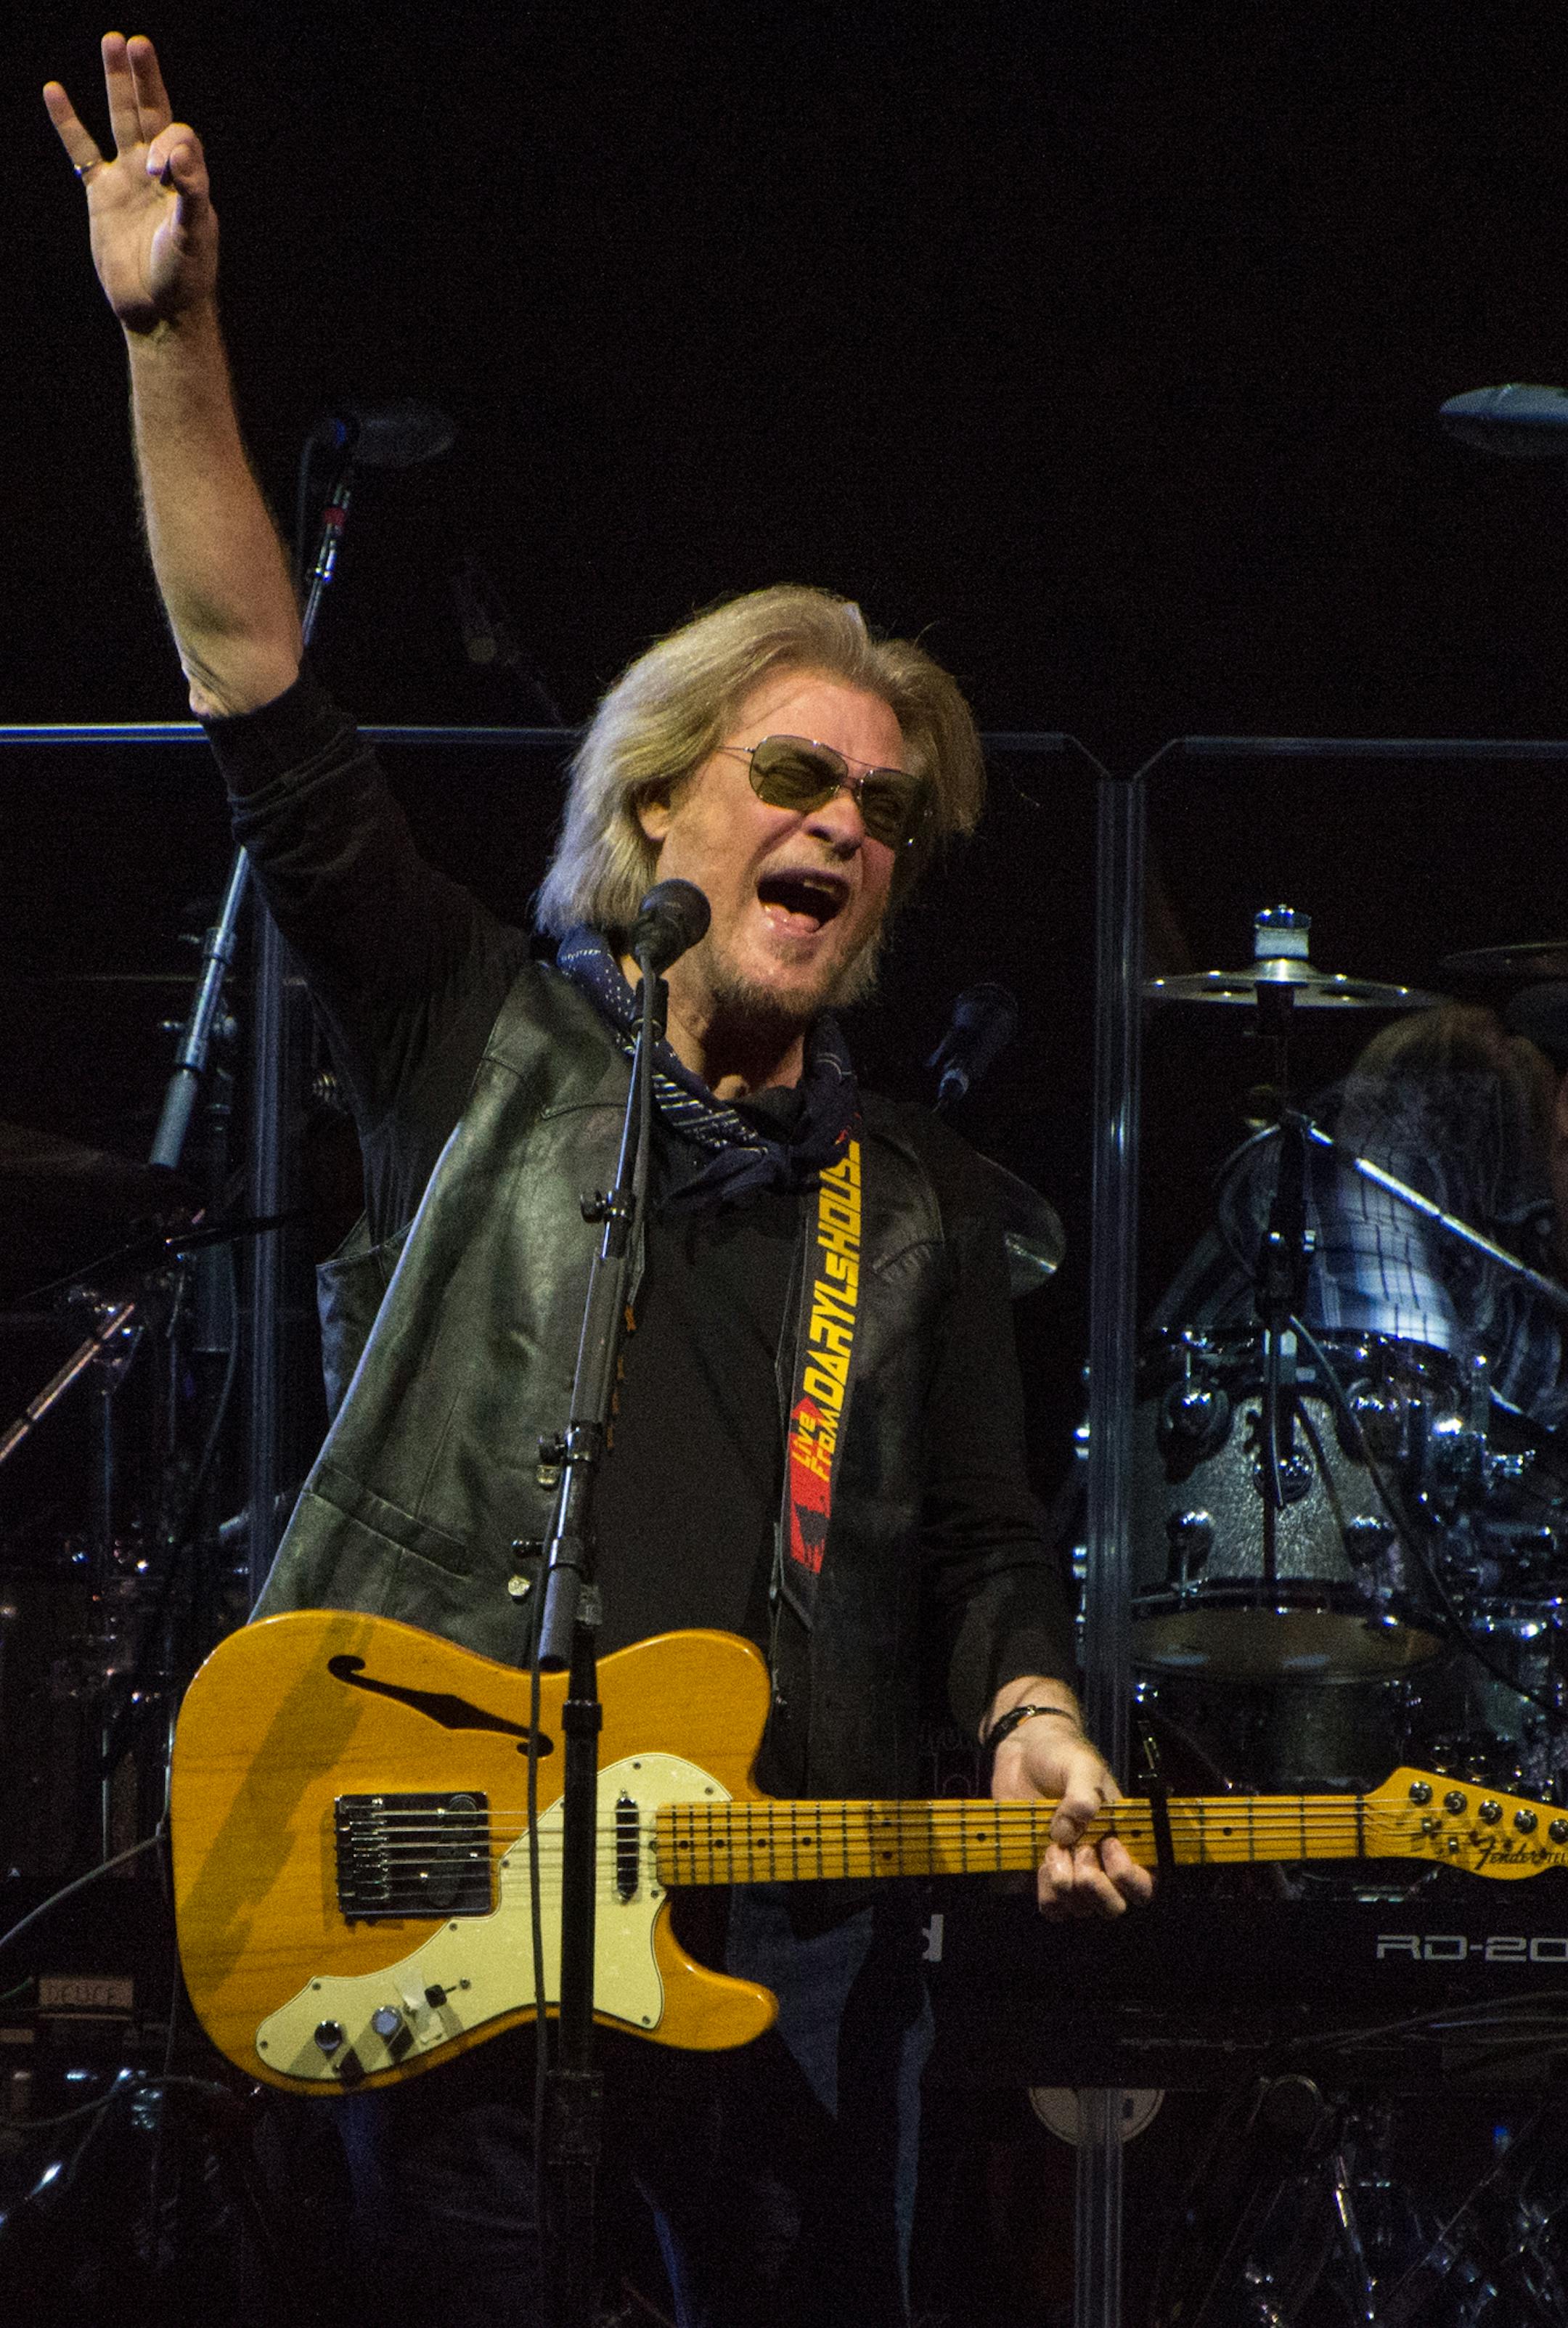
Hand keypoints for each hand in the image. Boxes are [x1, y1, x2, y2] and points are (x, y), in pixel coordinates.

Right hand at [44, 34, 216, 333]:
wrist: (158, 311)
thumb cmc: (183, 277)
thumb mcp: (193, 236)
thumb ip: (190, 193)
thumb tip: (179, 155)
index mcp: (188, 180)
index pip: (178, 138)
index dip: (169, 142)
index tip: (161, 170)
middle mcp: (159, 173)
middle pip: (152, 113)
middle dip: (144, 79)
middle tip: (136, 43)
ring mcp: (129, 179)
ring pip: (121, 121)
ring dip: (117, 84)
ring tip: (113, 42)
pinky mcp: (102, 194)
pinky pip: (82, 151)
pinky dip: (68, 123)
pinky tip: (55, 91)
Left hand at [989, 1715, 1154, 1919]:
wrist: (1024, 1752)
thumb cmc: (1062, 1756)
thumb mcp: (1081, 1766)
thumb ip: (1082, 1793)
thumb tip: (1068, 1832)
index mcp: (1124, 1838)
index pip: (1144, 1884)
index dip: (1129, 1877)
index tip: (1108, 1844)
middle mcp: (1102, 1862)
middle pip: (1113, 1906)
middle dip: (1094, 1886)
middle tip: (1078, 1850)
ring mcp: (1073, 1871)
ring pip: (1080, 1909)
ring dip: (1065, 1885)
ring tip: (1051, 1849)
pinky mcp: (1044, 1874)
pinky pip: (1051, 1905)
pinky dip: (1045, 1891)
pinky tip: (1039, 1860)